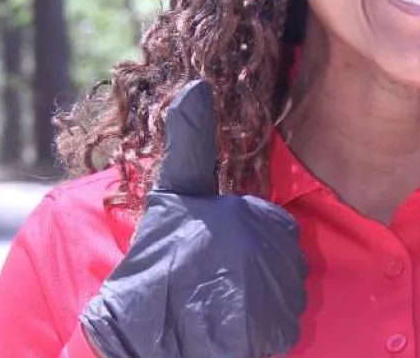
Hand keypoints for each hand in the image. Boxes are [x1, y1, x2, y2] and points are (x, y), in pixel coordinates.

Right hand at [79, 79, 307, 357]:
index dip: (250, 243)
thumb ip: (191, 142)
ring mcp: (265, 292)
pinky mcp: (264, 333)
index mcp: (245, 212)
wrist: (133, 335)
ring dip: (261, 304)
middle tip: (216, 284)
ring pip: (287, 294)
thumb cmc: (154, 259)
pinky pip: (284, 328)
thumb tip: (195, 86)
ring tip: (221, 306)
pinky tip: (230, 330)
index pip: (278, 228)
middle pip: (286, 261)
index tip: (214, 255)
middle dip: (258, 274)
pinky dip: (263, 334)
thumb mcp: (173, 194)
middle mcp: (261, 249)